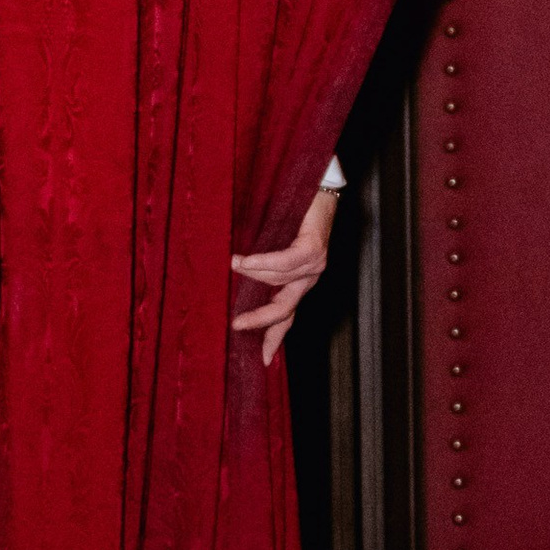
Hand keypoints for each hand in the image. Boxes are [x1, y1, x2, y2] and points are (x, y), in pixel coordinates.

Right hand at [230, 186, 337, 367]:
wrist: (319, 188)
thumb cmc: (293, 217)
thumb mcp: (274, 248)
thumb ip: (260, 268)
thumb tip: (230, 278)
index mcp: (300, 284)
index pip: (287, 317)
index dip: (273, 339)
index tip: (262, 361)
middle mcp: (309, 279)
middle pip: (284, 310)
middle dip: (259, 320)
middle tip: (236, 324)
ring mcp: (314, 266)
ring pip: (277, 281)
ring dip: (252, 274)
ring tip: (234, 263)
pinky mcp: (314, 250)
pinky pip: (284, 263)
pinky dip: (263, 262)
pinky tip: (245, 260)